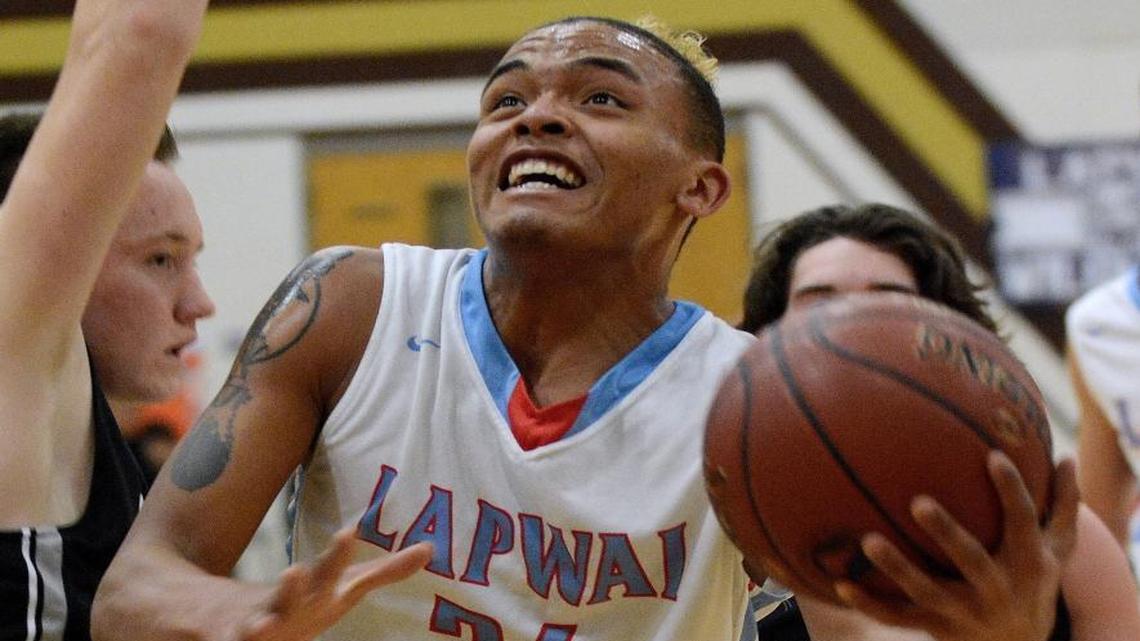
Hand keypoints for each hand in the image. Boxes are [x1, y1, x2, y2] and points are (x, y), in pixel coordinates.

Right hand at [237, 528, 432, 640]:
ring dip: (261, 622)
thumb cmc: (303, 600)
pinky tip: (247, 639)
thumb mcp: (344, 587)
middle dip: (294, 586)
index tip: (349, 531)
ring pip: (257, 625)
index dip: (339, 554)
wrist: (227, 612)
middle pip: (290, 595)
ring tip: (264, 620)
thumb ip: (384, 571)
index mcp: (315, 591)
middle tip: (295, 571)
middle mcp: (286, 604)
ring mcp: (259, 625)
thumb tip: (429, 550)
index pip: (329, 571)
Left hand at [834, 453, 1078, 640]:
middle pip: (971, 560)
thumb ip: (1065, 504)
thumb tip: (1069, 456)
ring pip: (926, 591)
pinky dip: (869, 604)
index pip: (1022, 521)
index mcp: (1028, 561)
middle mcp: (997, 588)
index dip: (1010, 490)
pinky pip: (898, 617)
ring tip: (867, 540)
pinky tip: (841, 582)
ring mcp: (964, 611)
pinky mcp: (937, 627)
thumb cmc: (1036, 579)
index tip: (992, 456)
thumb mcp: (1060, 548)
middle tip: (918, 501)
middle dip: (947, 533)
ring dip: (896, 569)